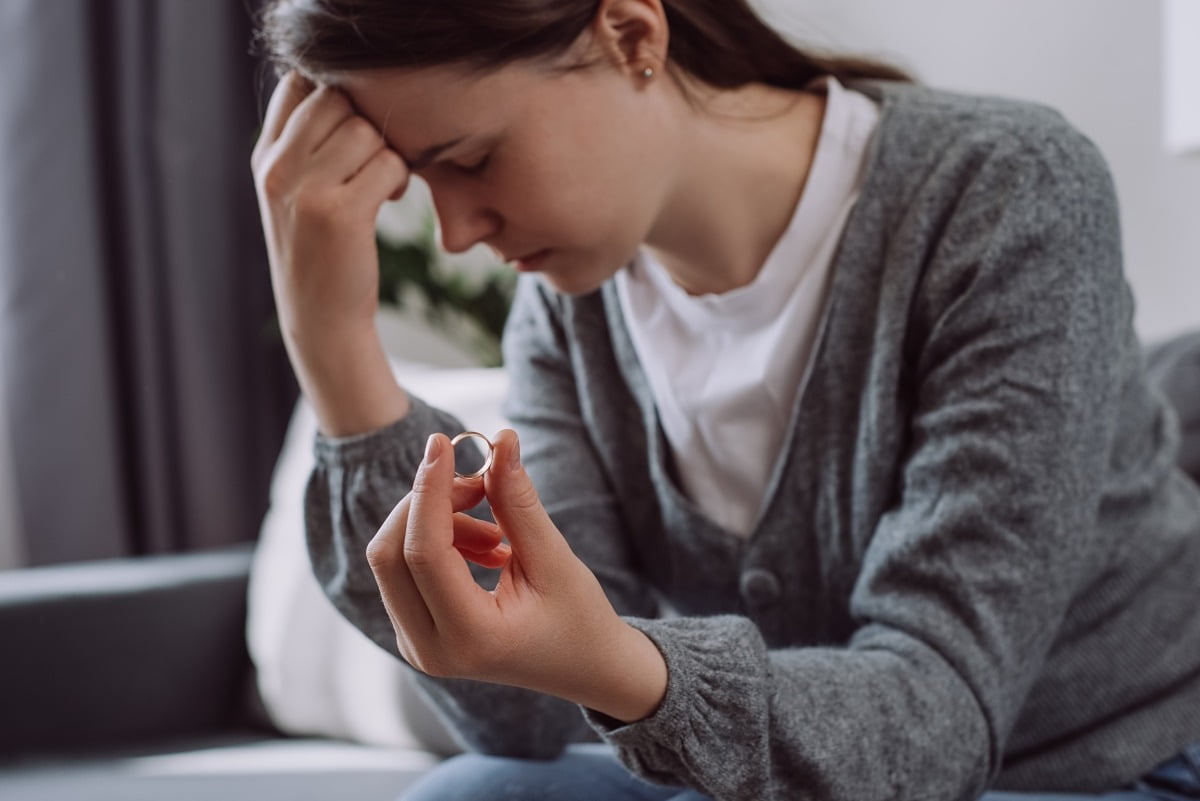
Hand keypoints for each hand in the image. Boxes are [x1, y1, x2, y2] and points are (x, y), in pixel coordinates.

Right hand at [250, 71, 409, 434]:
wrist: (322, 320)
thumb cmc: (321, 252)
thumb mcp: (296, 192)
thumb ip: (308, 141)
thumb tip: (345, 85)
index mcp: (265, 157)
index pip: (298, 82)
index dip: (335, 93)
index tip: (352, 129)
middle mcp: (277, 168)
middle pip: (336, 97)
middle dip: (366, 122)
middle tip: (372, 160)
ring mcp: (305, 190)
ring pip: (365, 129)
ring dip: (386, 152)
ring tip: (380, 184)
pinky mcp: (339, 214)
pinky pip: (387, 163)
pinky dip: (397, 177)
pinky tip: (387, 200)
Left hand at [366, 429, 667, 722]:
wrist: (583, 669)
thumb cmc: (579, 617)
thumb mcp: (554, 558)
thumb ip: (518, 501)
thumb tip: (500, 440)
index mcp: (470, 638)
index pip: (424, 553)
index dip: (428, 490)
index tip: (443, 442)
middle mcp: (429, 651)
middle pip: (389, 554)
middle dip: (425, 503)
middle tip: (478, 484)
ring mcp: (415, 647)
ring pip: (390, 560)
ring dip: (433, 523)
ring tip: (495, 530)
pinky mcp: (414, 634)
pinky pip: (403, 572)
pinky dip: (435, 542)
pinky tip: (484, 546)